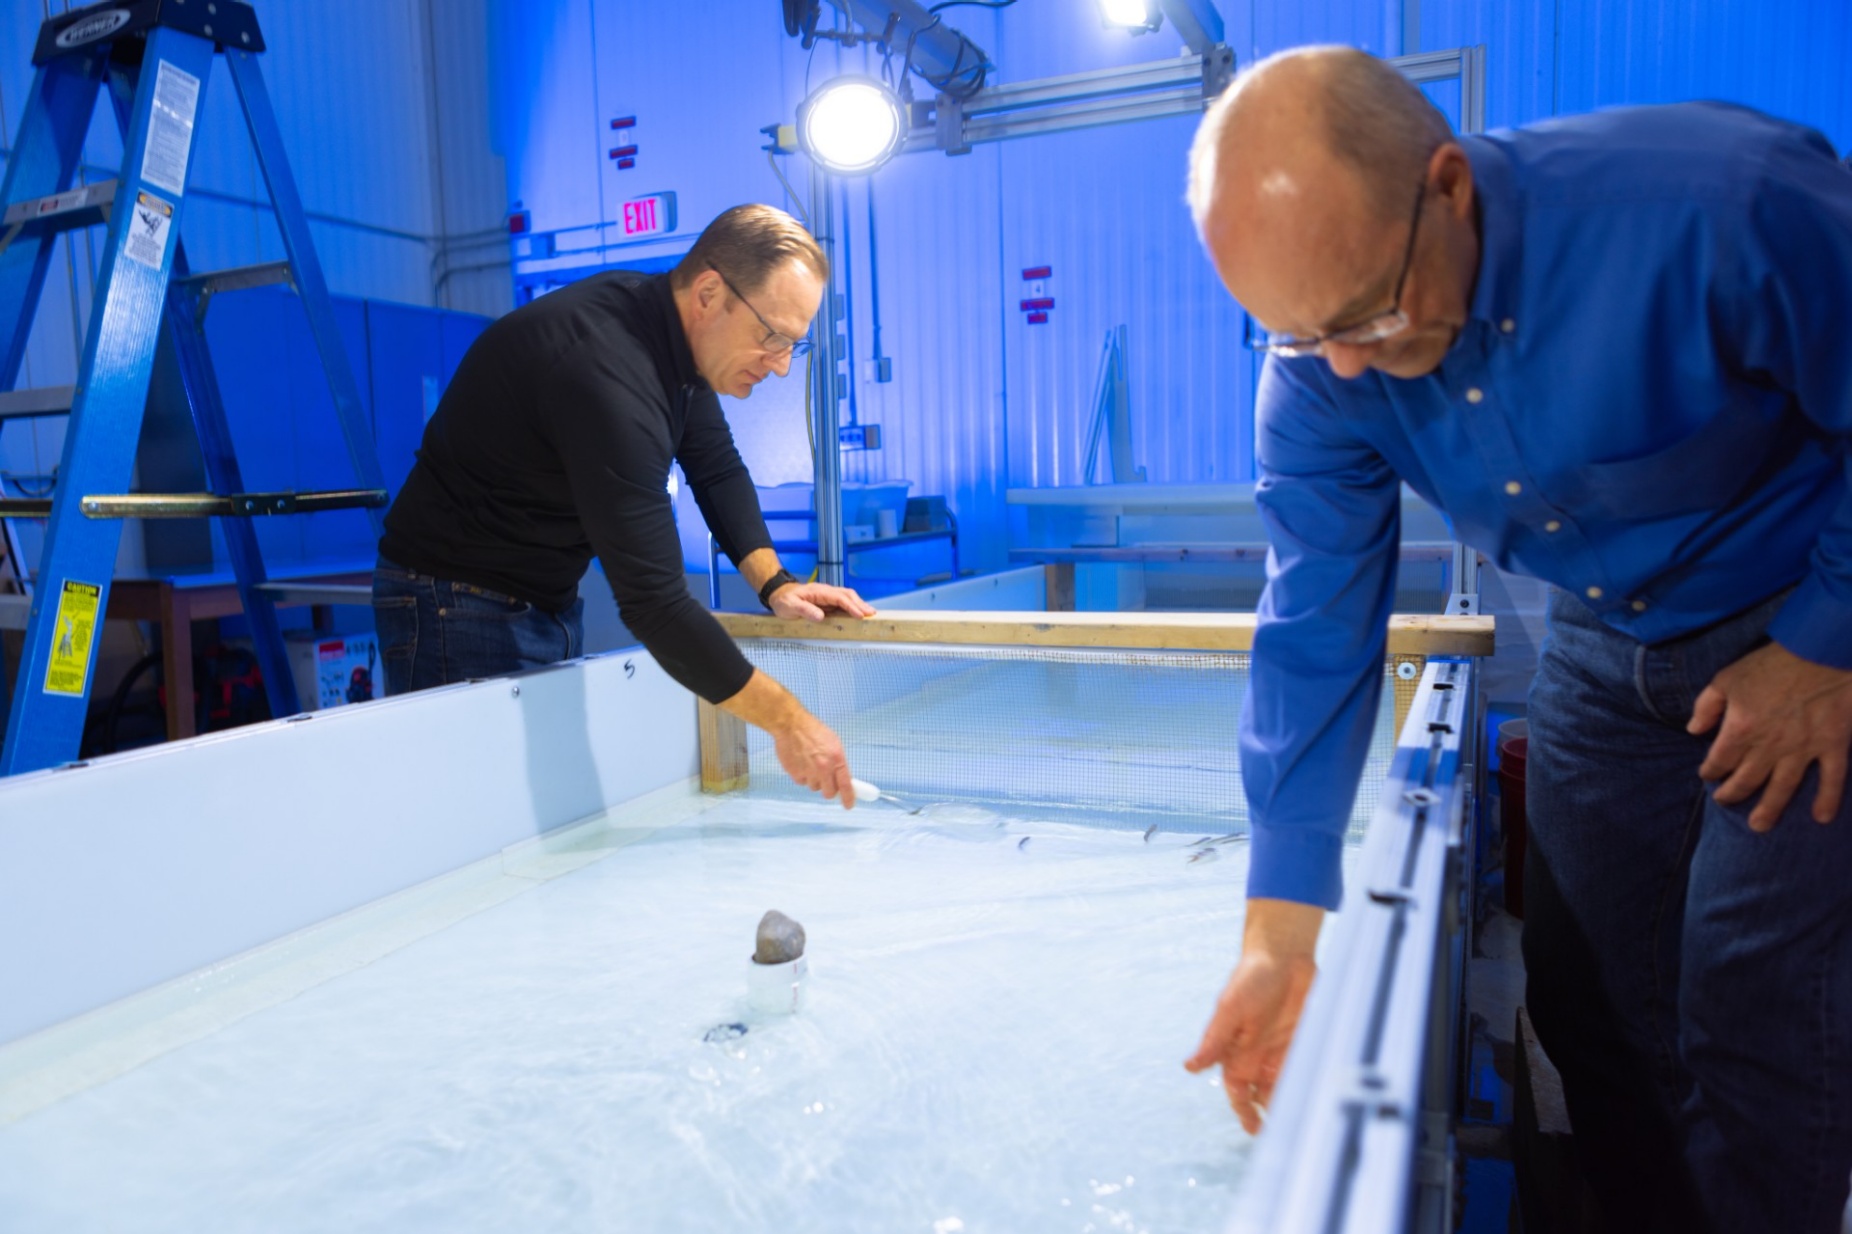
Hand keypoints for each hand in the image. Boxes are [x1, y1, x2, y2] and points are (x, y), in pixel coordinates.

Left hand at [768, 581, 875, 621]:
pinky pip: (842, 603)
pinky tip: (858, 614)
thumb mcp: (790, 606)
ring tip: (869, 614)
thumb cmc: (784, 601)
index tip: (859, 615)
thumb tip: (821, 617)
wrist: (779, 594)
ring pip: (847, 597)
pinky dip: (852, 607)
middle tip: (872, 614)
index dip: (850, 606)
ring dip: (859, 604)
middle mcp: (826, 592)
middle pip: (847, 594)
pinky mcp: (827, 602)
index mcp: (818, 592)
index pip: (839, 597)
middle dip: (860, 603)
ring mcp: (827, 596)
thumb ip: (805, 610)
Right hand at [771, 710, 856, 807]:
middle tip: (827, 781)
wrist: (791, 725)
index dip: (848, 798)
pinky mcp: (795, 773)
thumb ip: (838, 763)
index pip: (845, 785)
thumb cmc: (813, 731)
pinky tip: (800, 762)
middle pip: (829, 793)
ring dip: (814, 779)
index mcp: (837, 759)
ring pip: (814, 787)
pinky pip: (801, 781)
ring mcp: (808, 772)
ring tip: (810, 763)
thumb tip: (842, 779)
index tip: (849, 805)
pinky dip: (802, 775)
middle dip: (829, 789)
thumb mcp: (834, 743)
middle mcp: (823, 768)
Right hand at [1185, 899, 1321, 1133]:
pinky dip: (1308, 1084)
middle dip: (1267, 1114)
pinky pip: (1304, 1070)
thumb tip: (1190, 1067)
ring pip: (1284, 1087)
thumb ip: (1214, 1040)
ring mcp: (1282, 1049)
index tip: (1253, 1127)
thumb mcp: (1230, 1009)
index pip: (1237, 1090)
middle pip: (1261, 1095)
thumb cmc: (1251, 977)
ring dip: (1288, 1102)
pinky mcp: (1303, 1042)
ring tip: (1297, 1119)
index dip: (1243, 1110)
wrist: (1285, 954)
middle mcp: (1258, 1055)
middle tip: (1279, 1132)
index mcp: (1237, 1051)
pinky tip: (1314, 1096)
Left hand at [1688, 641, 1851, 828]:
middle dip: (1733, 793)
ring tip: (1759, 826)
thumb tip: (1693, 730)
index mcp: (1740, 730)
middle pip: (1747, 779)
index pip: (1719, 760)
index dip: (1710, 770)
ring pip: (1783, 788)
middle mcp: (1769, 746)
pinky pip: (1831, 779)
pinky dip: (1828, 800)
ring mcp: (1803, 749)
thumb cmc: (1770, 663)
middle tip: (1725, 801)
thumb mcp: (1726, 678)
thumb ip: (1706, 706)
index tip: (1707, 775)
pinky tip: (1821, 818)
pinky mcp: (1832, 745)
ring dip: (1769, 809)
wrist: (1819, 652)